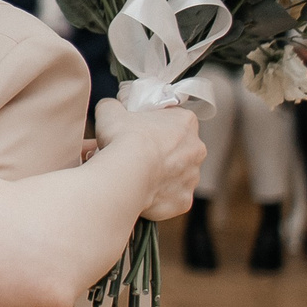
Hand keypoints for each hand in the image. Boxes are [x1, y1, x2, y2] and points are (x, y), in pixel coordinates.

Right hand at [91, 99, 205, 221]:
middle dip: (160, 152)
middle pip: (179, 149)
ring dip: (159, 175)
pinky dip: (156, 197)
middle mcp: (196, 149)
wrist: (126, 174)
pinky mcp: (183, 201)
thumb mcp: (110, 111)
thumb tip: (111, 107)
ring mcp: (192, 177)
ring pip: (175, 175)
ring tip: (134, 176)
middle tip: (135, 154)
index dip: (155, 125)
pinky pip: (170, 199)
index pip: (174, 119)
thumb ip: (113, 106)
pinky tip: (139, 193)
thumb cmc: (124, 139)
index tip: (140, 131)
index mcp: (186, 122)